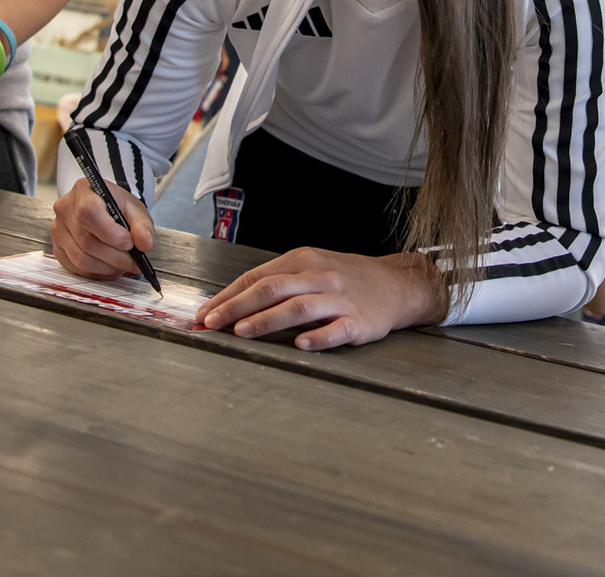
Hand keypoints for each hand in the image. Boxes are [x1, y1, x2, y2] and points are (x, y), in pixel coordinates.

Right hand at [50, 178, 154, 279]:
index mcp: (83, 191)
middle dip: (115, 256)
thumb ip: (142, 225)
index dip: (110, 233)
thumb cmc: (117, 206)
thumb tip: (145, 243)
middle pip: (87, 241)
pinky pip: (76, 268)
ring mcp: (58, 230)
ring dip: (108, 267)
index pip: (89, 213)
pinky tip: (110, 267)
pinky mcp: (58, 249)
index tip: (129, 242)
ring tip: (123, 264)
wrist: (104, 208)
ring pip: (81, 259)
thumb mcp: (135, 209)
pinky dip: (97, 273)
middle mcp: (65, 209)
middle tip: (133, 260)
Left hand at [197, 248, 445, 350]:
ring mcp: (339, 298)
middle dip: (238, 307)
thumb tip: (235, 304)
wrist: (397, 284)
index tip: (206, 313)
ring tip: (243, 333)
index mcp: (303, 260)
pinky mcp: (358, 321)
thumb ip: (279, 283)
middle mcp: (319, 276)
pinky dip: (316, 337)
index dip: (229, 295)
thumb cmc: (348, 278)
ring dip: (267, 320)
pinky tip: (300, 344)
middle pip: (272, 288)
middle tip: (214, 323)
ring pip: (298, 307)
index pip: (257, 276)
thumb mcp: (313, 268)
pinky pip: (335, 329)